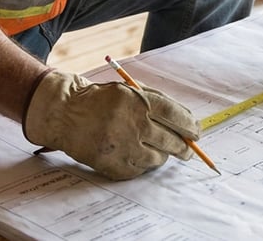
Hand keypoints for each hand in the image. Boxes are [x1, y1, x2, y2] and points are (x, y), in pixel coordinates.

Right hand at [23, 71, 199, 179]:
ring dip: (162, 155)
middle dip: (184, 147)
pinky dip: (143, 163)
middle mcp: (132, 125)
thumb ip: (158, 104)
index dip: (191, 126)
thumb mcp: (130, 91)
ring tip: (154, 147)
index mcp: (139, 102)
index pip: (177, 117)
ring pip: (159, 158)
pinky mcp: (113, 165)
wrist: (65, 114)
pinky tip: (135, 153)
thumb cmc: (103, 100)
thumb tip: (187, 123)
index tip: (196, 132)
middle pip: (173, 141)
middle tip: (187, 149)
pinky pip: (140, 170)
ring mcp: (123, 147)